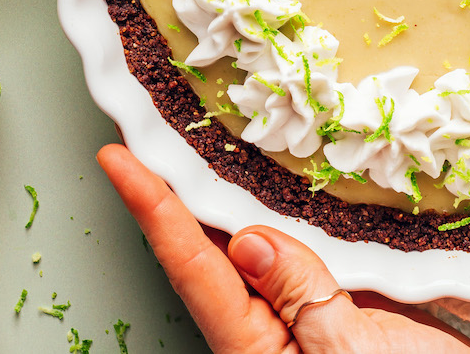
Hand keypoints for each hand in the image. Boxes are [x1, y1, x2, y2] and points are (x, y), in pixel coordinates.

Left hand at [97, 144, 469, 353]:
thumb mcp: (352, 351)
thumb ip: (302, 298)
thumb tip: (247, 241)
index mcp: (256, 346)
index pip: (193, 265)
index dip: (152, 207)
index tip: (117, 159)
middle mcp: (264, 322)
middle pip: (201, 248)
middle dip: (166, 193)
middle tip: (137, 138)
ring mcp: (293, 305)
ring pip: (241, 240)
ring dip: (211, 194)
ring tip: (183, 146)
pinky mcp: (327, 291)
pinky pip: (287, 242)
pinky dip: (268, 204)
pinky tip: (261, 180)